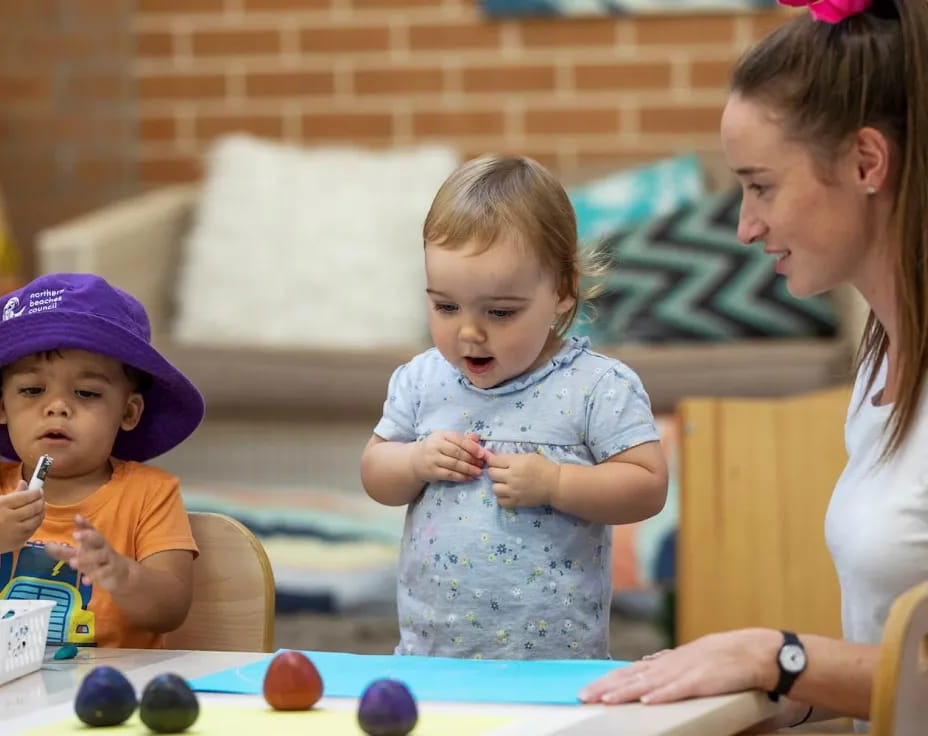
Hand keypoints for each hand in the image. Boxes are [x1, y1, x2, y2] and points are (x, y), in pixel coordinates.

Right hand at [0, 481, 44, 552]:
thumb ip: (12, 493)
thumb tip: (24, 483)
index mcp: (2, 505)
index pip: (28, 496)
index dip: (36, 492)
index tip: (38, 491)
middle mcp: (9, 519)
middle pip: (35, 507)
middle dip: (40, 501)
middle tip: (40, 498)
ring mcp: (15, 532)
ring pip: (37, 519)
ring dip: (41, 512)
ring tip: (39, 507)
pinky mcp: (17, 542)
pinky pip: (33, 530)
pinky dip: (36, 523)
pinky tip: (33, 519)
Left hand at [45, 515, 129, 592]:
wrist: (121, 573)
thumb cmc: (97, 561)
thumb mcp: (80, 555)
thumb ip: (63, 552)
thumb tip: (45, 546)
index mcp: (94, 541)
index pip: (90, 529)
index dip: (84, 524)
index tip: (76, 517)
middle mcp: (102, 547)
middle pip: (97, 538)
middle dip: (87, 535)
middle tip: (75, 534)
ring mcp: (108, 558)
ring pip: (100, 555)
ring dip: (87, 558)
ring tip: (72, 563)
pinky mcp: (112, 570)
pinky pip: (104, 572)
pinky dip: (95, 576)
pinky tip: (85, 580)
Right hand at [412, 431, 485, 482]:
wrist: (415, 460)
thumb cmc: (435, 448)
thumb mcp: (446, 440)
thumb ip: (462, 439)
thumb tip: (476, 438)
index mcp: (441, 435)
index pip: (459, 439)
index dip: (472, 447)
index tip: (482, 454)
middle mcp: (435, 445)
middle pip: (457, 452)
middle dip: (472, 459)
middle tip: (482, 464)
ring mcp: (432, 459)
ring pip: (454, 464)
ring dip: (468, 469)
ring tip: (478, 472)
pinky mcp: (432, 471)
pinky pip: (449, 474)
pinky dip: (461, 477)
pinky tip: (469, 478)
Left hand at [485, 451, 559, 507]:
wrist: (555, 484)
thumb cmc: (544, 467)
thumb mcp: (528, 456)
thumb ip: (512, 458)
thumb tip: (496, 458)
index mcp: (515, 463)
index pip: (493, 461)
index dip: (493, 460)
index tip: (496, 462)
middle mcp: (512, 477)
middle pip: (491, 474)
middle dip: (495, 472)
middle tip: (501, 473)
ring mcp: (513, 491)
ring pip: (494, 488)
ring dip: (498, 485)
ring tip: (505, 484)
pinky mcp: (516, 502)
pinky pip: (500, 501)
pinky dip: (502, 498)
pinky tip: (508, 494)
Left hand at [577, 629, 779, 704]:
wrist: (751, 651)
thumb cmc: (719, 659)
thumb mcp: (687, 660)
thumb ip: (665, 665)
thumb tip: (644, 664)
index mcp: (665, 662)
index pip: (628, 672)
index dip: (606, 681)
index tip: (585, 691)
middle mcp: (669, 664)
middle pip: (631, 677)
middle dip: (605, 687)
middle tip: (582, 697)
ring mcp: (684, 671)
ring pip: (648, 683)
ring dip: (625, 692)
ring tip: (605, 700)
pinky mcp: (702, 680)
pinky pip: (679, 689)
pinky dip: (662, 694)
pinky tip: (647, 700)